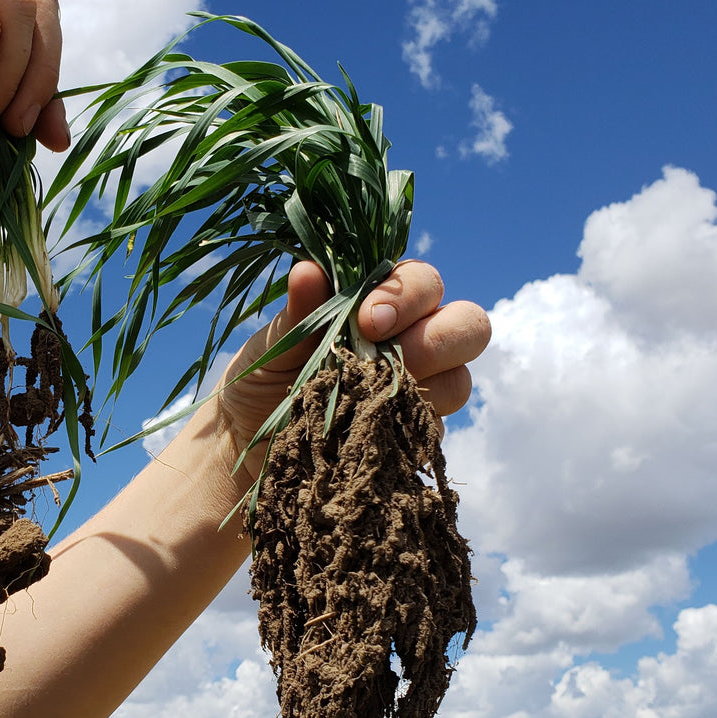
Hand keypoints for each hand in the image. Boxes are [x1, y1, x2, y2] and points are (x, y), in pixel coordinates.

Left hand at [218, 259, 491, 480]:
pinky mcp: (412, 436)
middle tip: (381, 353)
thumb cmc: (262, 379)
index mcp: (383, 303)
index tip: (368, 319)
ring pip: (460, 379)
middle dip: (435, 335)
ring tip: (369, 394)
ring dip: (426, 383)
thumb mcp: (273, 345)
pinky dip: (406, 425)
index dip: (407, 295)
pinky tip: (367, 427)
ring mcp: (419, 391)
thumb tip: (309, 271)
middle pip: (467, 325)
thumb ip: (299, 313)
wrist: (249, 446)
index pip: (424, 282)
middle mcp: (413, 341)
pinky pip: (433, 429)